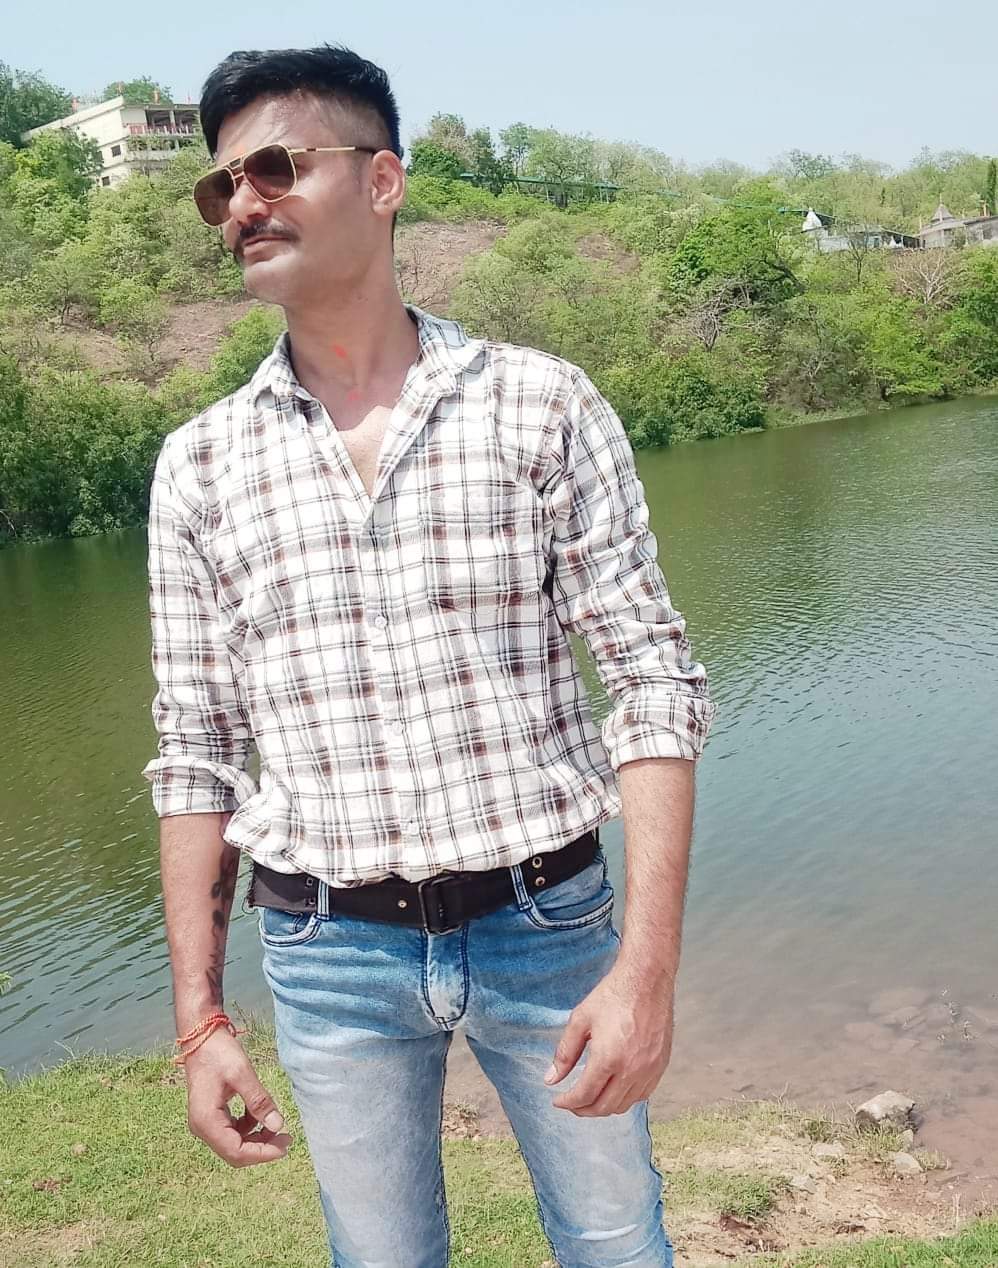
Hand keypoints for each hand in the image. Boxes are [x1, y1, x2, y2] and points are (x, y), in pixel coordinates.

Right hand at [183, 1028, 292, 1166]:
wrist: (201, 1036)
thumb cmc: (219, 1052)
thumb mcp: (242, 1074)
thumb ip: (259, 1101)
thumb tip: (278, 1125)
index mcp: (206, 1121)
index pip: (236, 1152)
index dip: (262, 1153)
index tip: (285, 1145)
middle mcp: (202, 1127)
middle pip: (234, 1152)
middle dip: (261, 1148)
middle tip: (286, 1139)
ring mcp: (205, 1122)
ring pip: (234, 1143)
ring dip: (256, 1138)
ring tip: (277, 1125)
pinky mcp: (211, 1115)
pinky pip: (232, 1130)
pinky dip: (249, 1126)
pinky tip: (260, 1112)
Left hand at [544, 968, 673, 1116]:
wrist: (647, 980)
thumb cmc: (613, 996)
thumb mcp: (580, 1020)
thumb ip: (564, 1053)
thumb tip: (550, 1079)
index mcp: (608, 1058)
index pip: (584, 1095)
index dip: (567, 1102)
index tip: (558, 1100)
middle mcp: (631, 1070)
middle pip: (603, 1107)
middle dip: (583, 1109)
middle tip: (571, 1102)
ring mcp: (649, 1070)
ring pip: (623, 1105)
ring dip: (604, 1106)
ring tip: (591, 1096)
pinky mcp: (661, 1066)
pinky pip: (641, 1095)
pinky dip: (624, 1098)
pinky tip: (614, 1088)